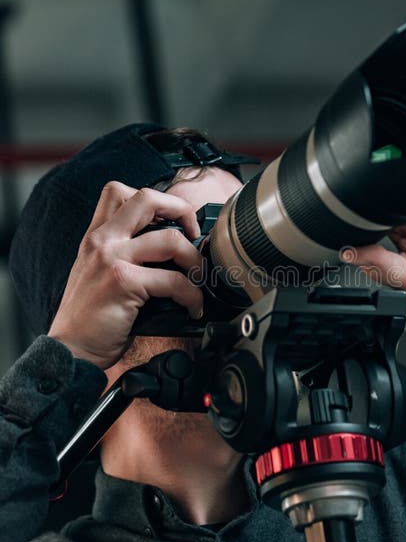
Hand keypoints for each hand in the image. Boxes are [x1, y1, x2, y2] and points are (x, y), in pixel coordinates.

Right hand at [48, 182, 204, 368]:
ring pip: (171, 240)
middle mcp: (101, 241)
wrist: (71, 350)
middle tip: (195, 236)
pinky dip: (192, 295)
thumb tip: (175, 250)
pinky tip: (192, 307)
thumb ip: (126, 255)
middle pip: (147, 198)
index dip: (155, 199)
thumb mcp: (100, 274)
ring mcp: (111, 259)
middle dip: (182, 210)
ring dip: (195, 261)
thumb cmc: (91, 319)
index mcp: (96, 236)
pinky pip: (174, 280)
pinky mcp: (123, 282)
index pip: (119, 191)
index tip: (174, 221)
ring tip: (199, 280)